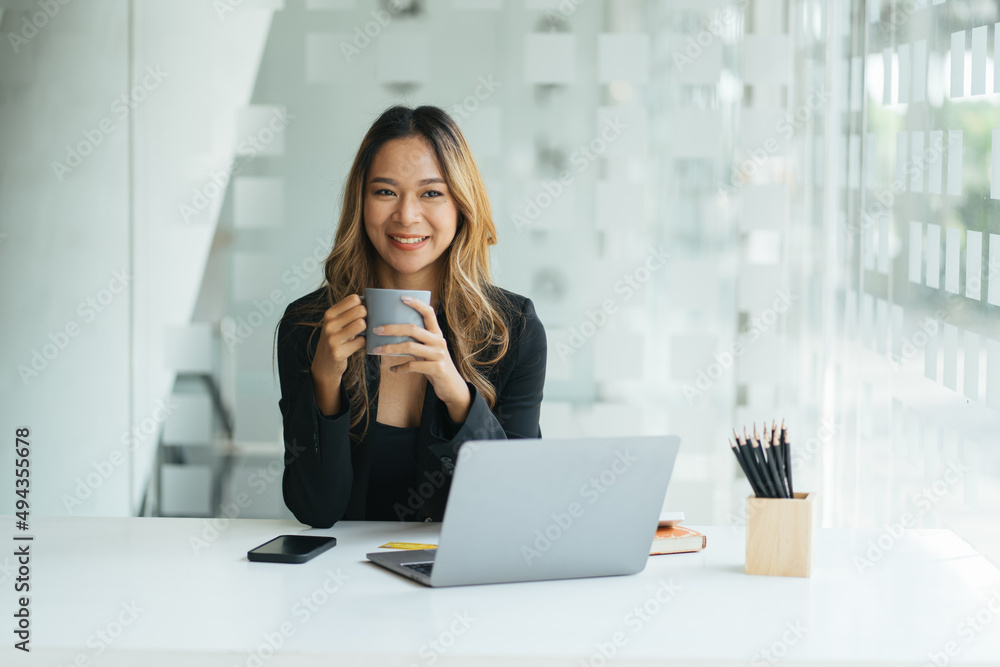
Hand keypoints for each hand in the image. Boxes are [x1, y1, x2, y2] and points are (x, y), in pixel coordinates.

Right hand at [311, 294, 366, 413]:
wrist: (325, 364)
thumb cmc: (337, 339)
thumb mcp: (337, 322)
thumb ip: (349, 311)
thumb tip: (373, 300)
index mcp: (329, 314)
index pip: (354, 299)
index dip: (363, 305)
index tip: (360, 314)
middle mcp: (329, 324)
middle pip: (360, 311)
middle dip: (366, 317)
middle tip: (362, 326)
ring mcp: (333, 339)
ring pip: (361, 324)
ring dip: (365, 331)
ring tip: (360, 335)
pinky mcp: (338, 352)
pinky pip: (362, 342)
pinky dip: (363, 344)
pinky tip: (357, 346)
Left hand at [371, 296, 470, 423]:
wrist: (452, 387)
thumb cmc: (435, 365)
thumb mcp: (429, 350)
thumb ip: (418, 341)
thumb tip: (393, 332)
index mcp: (437, 334)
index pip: (429, 313)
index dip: (417, 304)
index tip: (402, 297)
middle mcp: (439, 341)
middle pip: (413, 329)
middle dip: (392, 328)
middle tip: (376, 329)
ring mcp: (439, 355)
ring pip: (410, 347)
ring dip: (390, 348)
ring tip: (377, 350)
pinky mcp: (437, 369)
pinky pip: (413, 366)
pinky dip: (400, 368)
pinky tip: (392, 369)